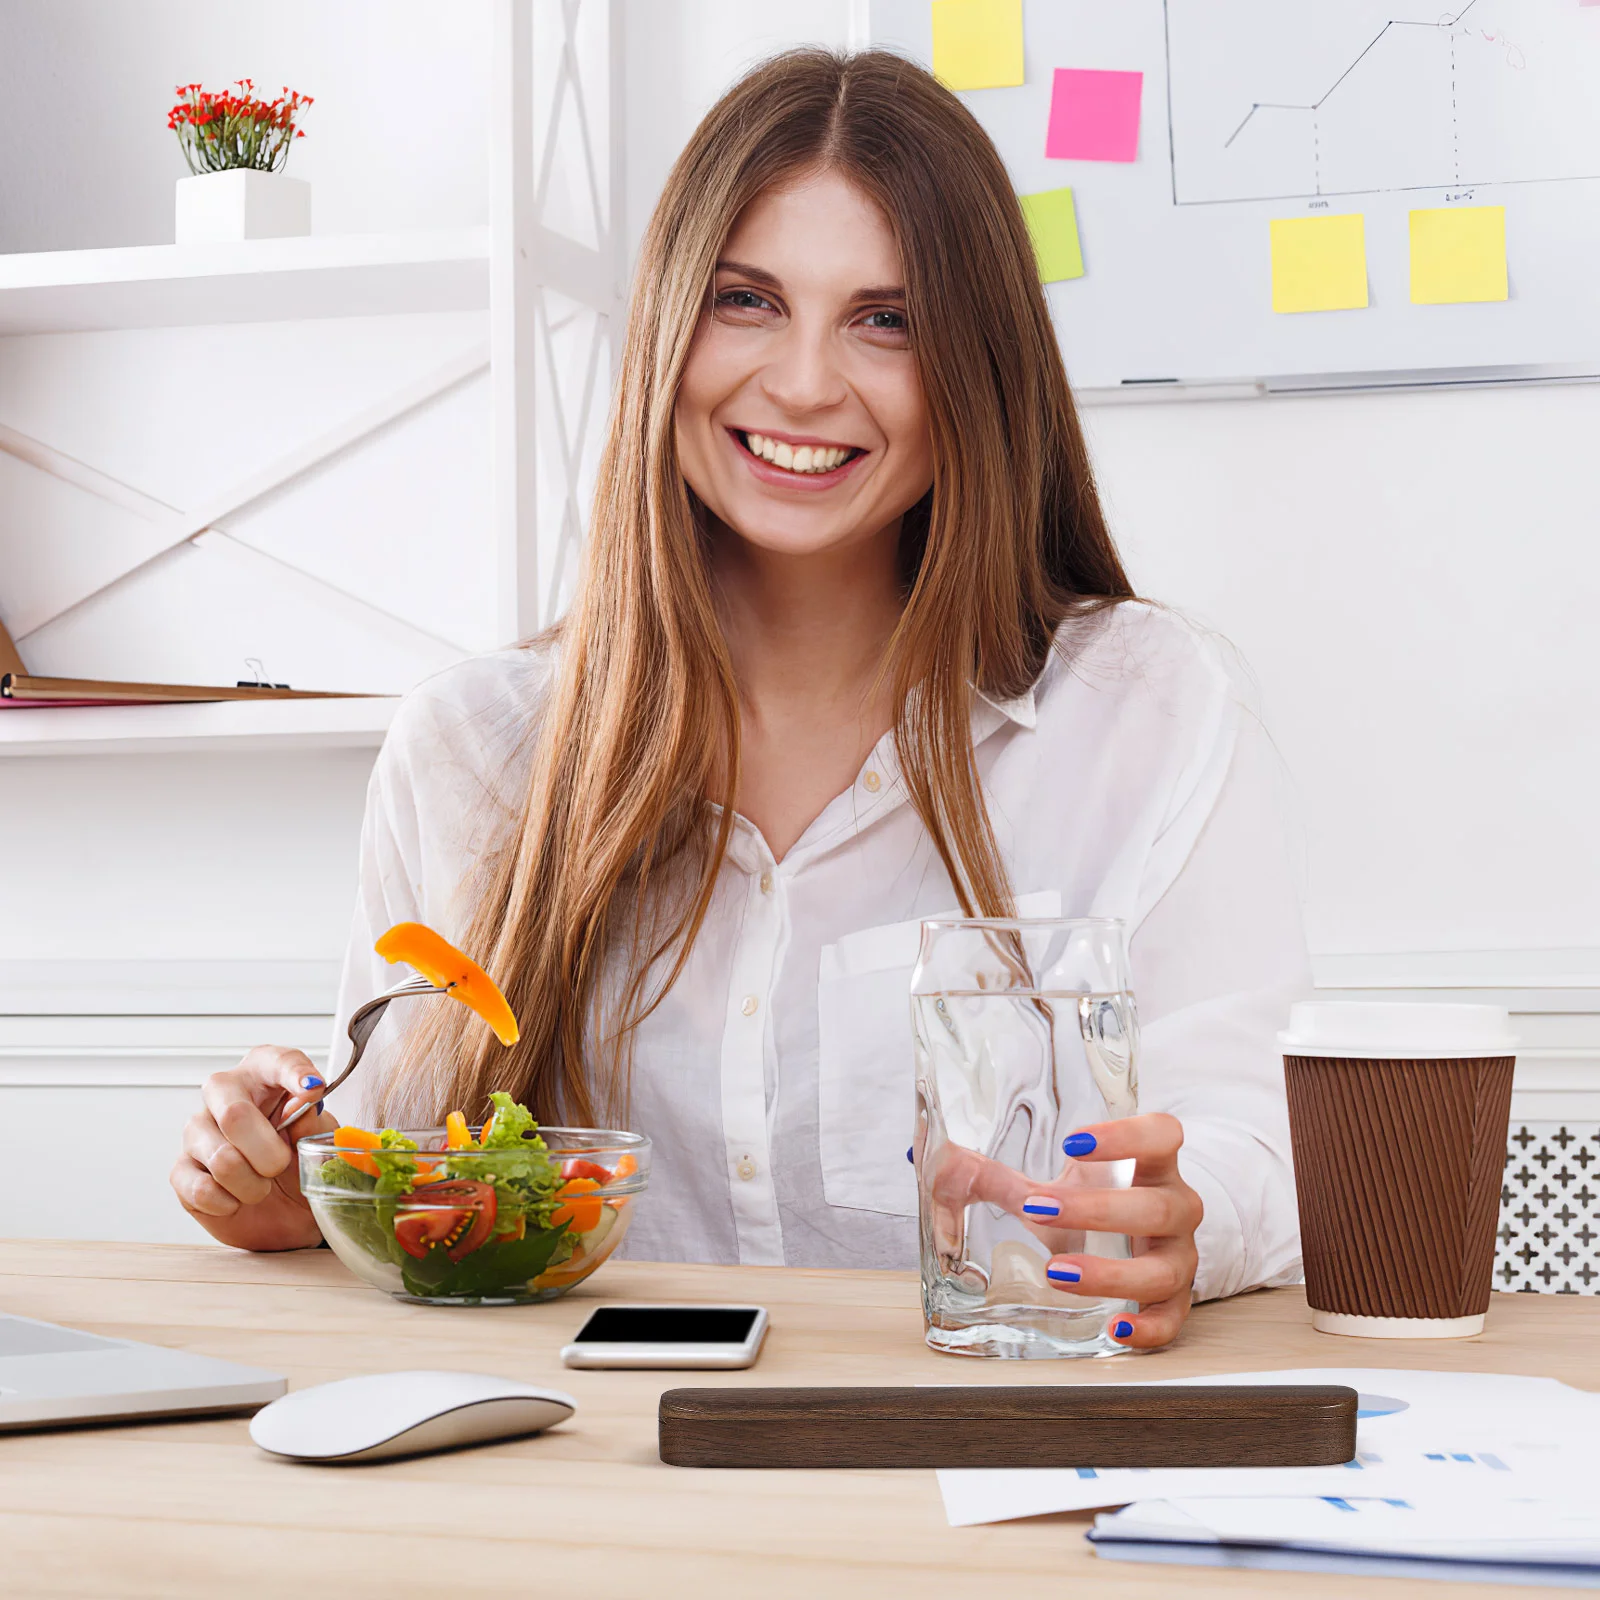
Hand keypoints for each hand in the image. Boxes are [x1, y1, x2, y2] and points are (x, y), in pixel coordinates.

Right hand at [170, 1045, 336, 1250]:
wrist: (286, 1210)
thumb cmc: (300, 1162)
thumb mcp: (318, 1140)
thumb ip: (313, 1120)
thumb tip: (305, 1098)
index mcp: (264, 1076)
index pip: (278, 1061)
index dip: (295, 1073)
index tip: (312, 1088)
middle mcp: (225, 1095)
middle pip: (235, 1115)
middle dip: (268, 1153)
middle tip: (282, 1165)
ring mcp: (197, 1131)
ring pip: (222, 1160)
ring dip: (252, 1185)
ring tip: (262, 1187)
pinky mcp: (181, 1170)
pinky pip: (201, 1189)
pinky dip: (229, 1203)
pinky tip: (237, 1199)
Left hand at [1020, 1113, 1201, 1349]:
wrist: (1135, 1237)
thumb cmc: (1092, 1198)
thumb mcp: (1055, 1181)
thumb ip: (1000, 1176)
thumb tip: (946, 1167)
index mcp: (1153, 1165)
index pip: (1162, 1135)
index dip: (1126, 1135)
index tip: (1072, 1142)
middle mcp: (1177, 1207)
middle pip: (1158, 1206)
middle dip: (1096, 1209)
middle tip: (1038, 1209)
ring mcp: (1180, 1256)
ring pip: (1163, 1269)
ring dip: (1110, 1272)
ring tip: (1056, 1273)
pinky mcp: (1175, 1300)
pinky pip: (1172, 1321)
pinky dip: (1147, 1328)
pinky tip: (1113, 1327)